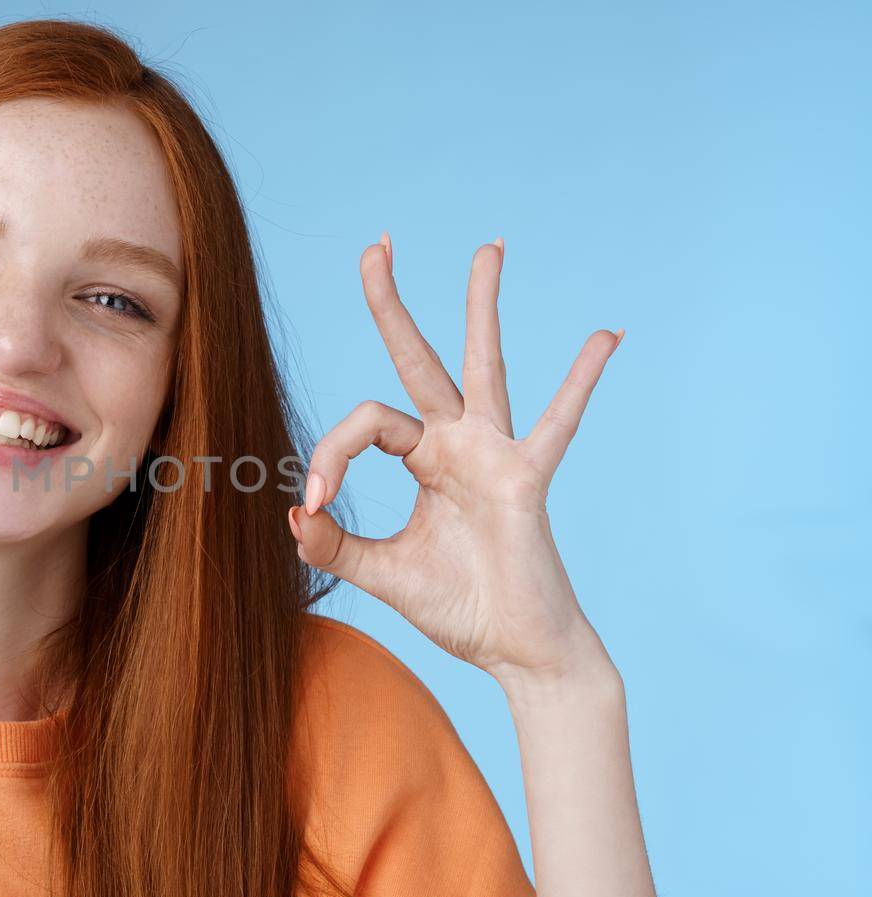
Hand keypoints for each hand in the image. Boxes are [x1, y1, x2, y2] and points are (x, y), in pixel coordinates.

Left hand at [288, 235, 619, 683]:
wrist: (516, 652)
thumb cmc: (459, 607)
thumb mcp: (381, 572)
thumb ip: (334, 544)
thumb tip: (290, 513)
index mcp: (423, 460)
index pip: (364, 425)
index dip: (327, 456)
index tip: (312, 505)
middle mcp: (457, 445)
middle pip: (418, 359)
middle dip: (392, 304)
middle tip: (375, 244)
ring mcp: (494, 456)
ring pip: (483, 367)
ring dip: (481, 306)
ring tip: (488, 247)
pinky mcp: (525, 481)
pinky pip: (557, 425)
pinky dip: (580, 382)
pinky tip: (606, 336)